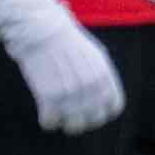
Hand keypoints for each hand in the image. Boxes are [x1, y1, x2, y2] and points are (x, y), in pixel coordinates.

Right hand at [11, 14, 125, 134]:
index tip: (91, 112)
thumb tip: (100, 91)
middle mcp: (91, 86)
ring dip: (66, 124)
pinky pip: (51, 122)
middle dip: (84, 121)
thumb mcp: (92, 53)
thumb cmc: (63, 38)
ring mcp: (71, 92)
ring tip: (58, 117)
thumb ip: (99, 74)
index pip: (113, 107)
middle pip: (94, 119)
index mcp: (104, 75)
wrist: (40, 29)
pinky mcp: (49, 96)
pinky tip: (45, 115)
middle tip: (71, 118)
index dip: (103, 112)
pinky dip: (48, 122)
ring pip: (74, 126)